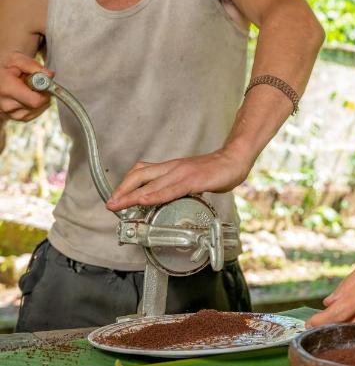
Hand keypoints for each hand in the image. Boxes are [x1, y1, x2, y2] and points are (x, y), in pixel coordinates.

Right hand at [0, 52, 53, 121]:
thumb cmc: (7, 65)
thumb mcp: (18, 59)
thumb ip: (34, 66)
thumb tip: (50, 75)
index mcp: (7, 88)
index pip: (35, 101)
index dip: (45, 93)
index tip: (45, 84)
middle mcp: (6, 104)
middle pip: (37, 105)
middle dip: (42, 94)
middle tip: (36, 83)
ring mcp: (9, 113)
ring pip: (35, 110)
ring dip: (39, 100)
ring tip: (29, 88)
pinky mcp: (13, 117)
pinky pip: (32, 114)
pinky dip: (35, 106)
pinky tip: (29, 95)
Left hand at [106, 147, 251, 210]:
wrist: (233, 160)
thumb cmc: (214, 170)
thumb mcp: (190, 176)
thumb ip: (177, 186)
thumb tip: (167, 197)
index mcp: (171, 168)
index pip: (142, 172)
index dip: (126, 183)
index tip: (115, 196)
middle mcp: (172, 168)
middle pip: (140, 176)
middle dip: (122, 190)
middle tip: (111, 204)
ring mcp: (182, 173)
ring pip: (151, 184)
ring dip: (132, 196)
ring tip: (119, 205)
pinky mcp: (193, 180)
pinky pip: (170, 190)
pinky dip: (155, 196)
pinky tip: (145, 201)